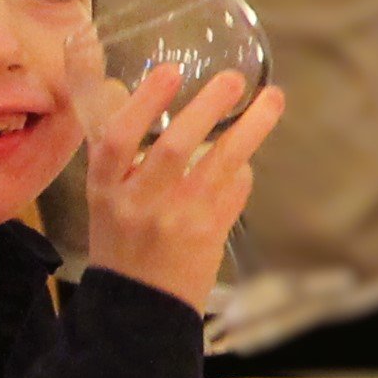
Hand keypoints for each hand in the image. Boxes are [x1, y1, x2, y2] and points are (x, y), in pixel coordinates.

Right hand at [85, 65, 276, 309]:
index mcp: (105, 190)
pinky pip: (236, 189)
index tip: (170, 71)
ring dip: (252, 128)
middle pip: (174, 148)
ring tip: (273, 99)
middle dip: (207, 108)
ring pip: (221, 166)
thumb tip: (129, 90)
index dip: (143, 103)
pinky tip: (247, 153)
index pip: (116, 140)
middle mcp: (141, 203)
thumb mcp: (104, 197)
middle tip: (233, 79)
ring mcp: (179, 220)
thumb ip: (119, 153)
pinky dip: (244, 166)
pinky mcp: (211, 233)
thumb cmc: (122, 242)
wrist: (141, 306)